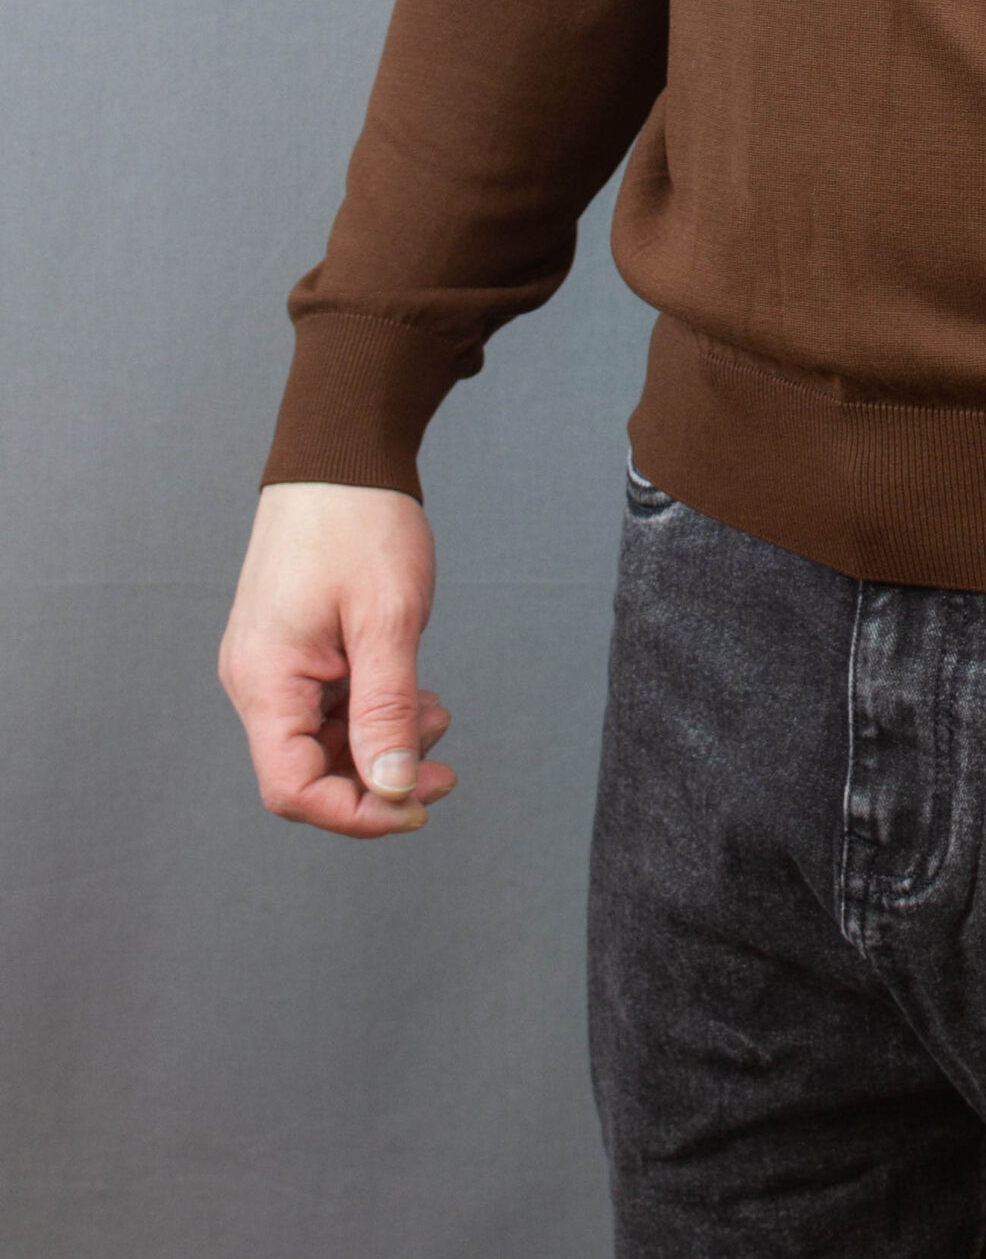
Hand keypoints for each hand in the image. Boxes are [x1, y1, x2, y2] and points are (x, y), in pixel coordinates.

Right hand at [218, 480, 458, 836]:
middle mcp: (256, 681)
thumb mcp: (388, 619)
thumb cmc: (360, 522)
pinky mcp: (294, 650)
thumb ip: (387, 709)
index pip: (292, 788)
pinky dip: (374, 712)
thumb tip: (393, 787)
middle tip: (446, 769)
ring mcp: (273, 665)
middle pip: (307, 771)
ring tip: (436, 713)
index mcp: (265, 680)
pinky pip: (328, 707)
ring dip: (382, 744)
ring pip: (322, 742)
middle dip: (379, 780)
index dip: (355, 813)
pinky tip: (415, 695)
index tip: (418, 806)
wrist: (340, 454)